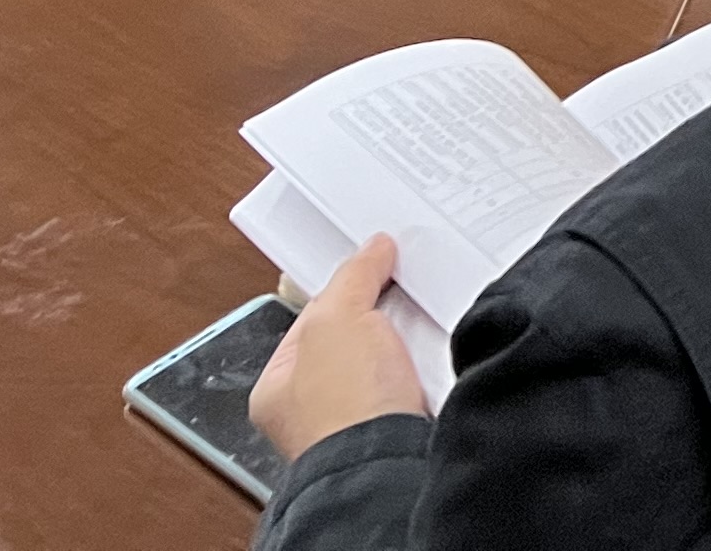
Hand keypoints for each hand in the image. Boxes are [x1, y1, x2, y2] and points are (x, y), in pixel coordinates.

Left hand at [251, 236, 426, 461]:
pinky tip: (433, 351)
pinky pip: (416, 376)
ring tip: (418, 324)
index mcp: (278, 385)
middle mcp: (313, 406)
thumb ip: (353, 277)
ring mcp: (356, 417)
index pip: (312, 317)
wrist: (387, 460)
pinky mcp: (397, 423)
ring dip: (407, 339)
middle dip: (381, 313)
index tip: (371, 263)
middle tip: (400, 290)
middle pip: (353, 336)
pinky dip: (427, 361)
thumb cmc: (342, 408)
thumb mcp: (336, 318)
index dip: (344, 286)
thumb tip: (373, 251)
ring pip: (388, 356)